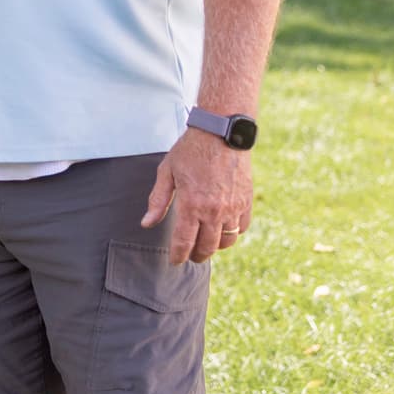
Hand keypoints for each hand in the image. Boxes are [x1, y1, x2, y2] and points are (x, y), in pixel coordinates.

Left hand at [141, 129, 252, 264]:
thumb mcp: (167, 172)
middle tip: (190, 255)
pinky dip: (233, 233)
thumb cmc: (190, 150)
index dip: (178, 255)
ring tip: (207, 244)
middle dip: (196, 255)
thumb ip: (158, 201)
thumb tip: (147, 224)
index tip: (175, 261)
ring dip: (216, 247)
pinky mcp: (246, 201)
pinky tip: (223, 229)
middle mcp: (214, 210)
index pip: (184, 242)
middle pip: (207, 247)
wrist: (221, 132)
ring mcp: (233, 207)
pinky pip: (242, 227)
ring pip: (227, 241)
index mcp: (192, 204)